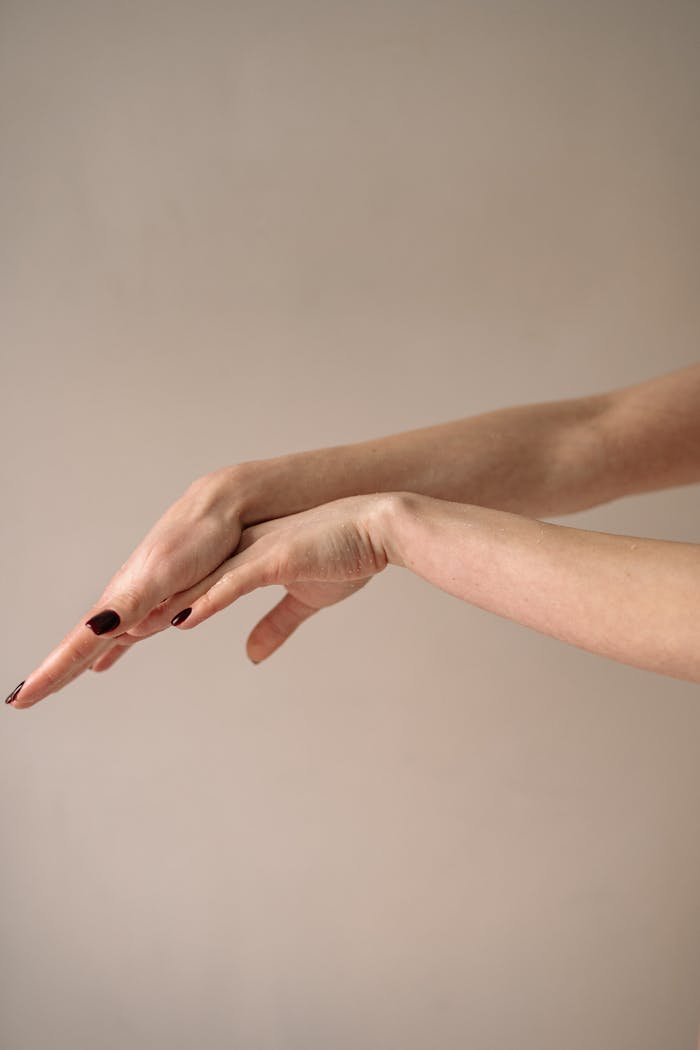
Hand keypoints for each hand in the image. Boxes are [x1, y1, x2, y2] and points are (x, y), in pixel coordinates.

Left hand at [8, 489, 393, 708]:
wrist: (379, 526)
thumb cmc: (343, 558)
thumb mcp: (304, 602)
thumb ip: (274, 626)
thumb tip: (251, 655)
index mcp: (226, 573)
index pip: (165, 608)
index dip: (127, 636)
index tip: (92, 663)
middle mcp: (224, 563)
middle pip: (158, 601)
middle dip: (110, 637)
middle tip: (74, 666)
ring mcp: (246, 558)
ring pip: (185, 592)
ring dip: (146, 620)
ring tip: (106, 646)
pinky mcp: (274, 558)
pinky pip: (233, 582)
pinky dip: (206, 602)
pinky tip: (180, 621)